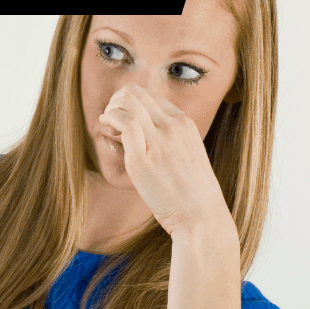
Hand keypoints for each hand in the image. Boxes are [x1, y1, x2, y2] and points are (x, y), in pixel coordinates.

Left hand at [97, 84, 231, 235]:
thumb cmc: (190, 191)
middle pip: (135, 92)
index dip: (128, 101)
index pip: (149, 94)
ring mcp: (160, 141)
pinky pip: (126, 124)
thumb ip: (167, 138)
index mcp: (184, 123)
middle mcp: (173, 126)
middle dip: (116, 100)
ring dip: (111, 110)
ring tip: (108, 127)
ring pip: (128, 102)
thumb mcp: (184, 153)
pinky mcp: (144, 159)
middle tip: (110, 119)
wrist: (201, 216)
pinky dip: (111, 122)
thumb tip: (140, 130)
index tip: (121, 117)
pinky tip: (109, 133)